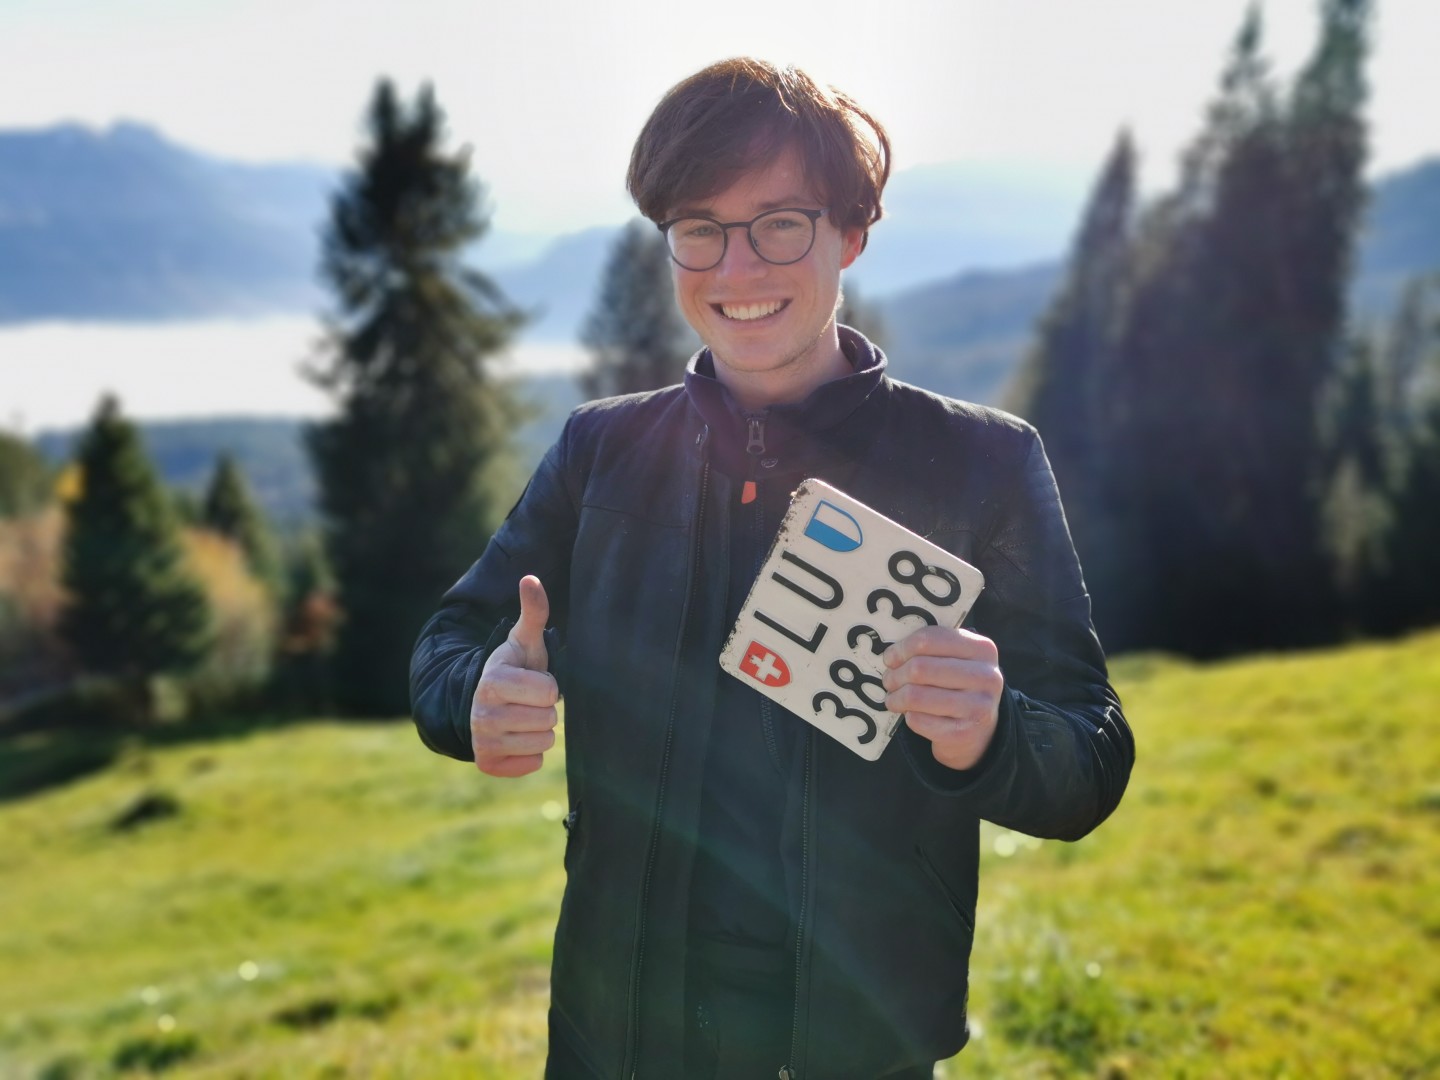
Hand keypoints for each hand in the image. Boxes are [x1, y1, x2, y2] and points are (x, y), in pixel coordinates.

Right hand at [471, 575, 558, 776]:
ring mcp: (481, 741)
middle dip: (545, 710)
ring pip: (543, 743)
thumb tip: (531, 578)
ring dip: (539, 731)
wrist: (486, 703)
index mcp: (493, 680)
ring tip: (523, 718)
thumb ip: (534, 612)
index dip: (548, 686)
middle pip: (548, 719)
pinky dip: (531, 755)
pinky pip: (533, 764)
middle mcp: (482, 712)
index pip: (549, 692)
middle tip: (528, 702)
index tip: (532, 682)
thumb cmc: (515, 668)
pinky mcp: (486, 764)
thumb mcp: (524, 641)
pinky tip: (517, 739)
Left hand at [883, 626, 1003, 770]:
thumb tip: (892, 656)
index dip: (902, 649)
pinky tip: (912, 714)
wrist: (980, 731)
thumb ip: (930, 649)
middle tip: (890, 681)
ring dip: (896, 698)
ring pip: (915, 696)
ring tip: (894, 698)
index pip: (929, 639)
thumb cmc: (958, 687)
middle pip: (919, 668)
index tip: (890, 659)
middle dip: (895, 675)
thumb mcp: (956, 659)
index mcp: (982, 649)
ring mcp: (977, 706)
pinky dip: (908, 717)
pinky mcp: (963, 733)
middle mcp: (986, 676)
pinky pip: (918, 720)